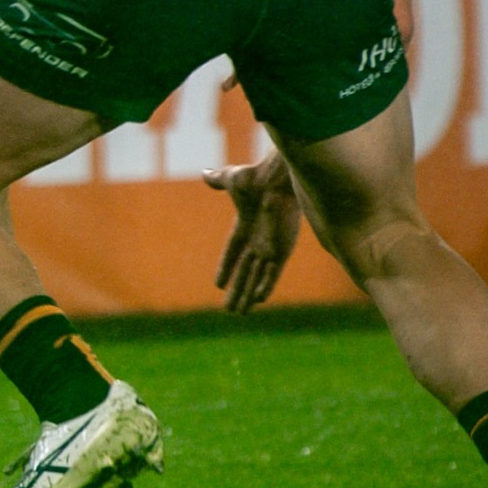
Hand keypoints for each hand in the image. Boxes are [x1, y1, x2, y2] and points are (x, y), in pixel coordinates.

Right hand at [205, 147, 301, 313]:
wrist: (277, 179)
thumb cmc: (255, 177)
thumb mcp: (232, 179)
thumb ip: (219, 180)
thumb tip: (206, 174)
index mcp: (245, 227)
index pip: (232, 253)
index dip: (224, 268)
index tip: (218, 284)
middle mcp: (257, 241)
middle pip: (244, 272)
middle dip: (236, 291)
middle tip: (229, 310)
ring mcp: (270, 247)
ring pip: (256, 277)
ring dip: (248, 295)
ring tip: (240, 313)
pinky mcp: (281, 250)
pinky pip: (272, 273)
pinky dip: (265, 286)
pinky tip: (259, 300)